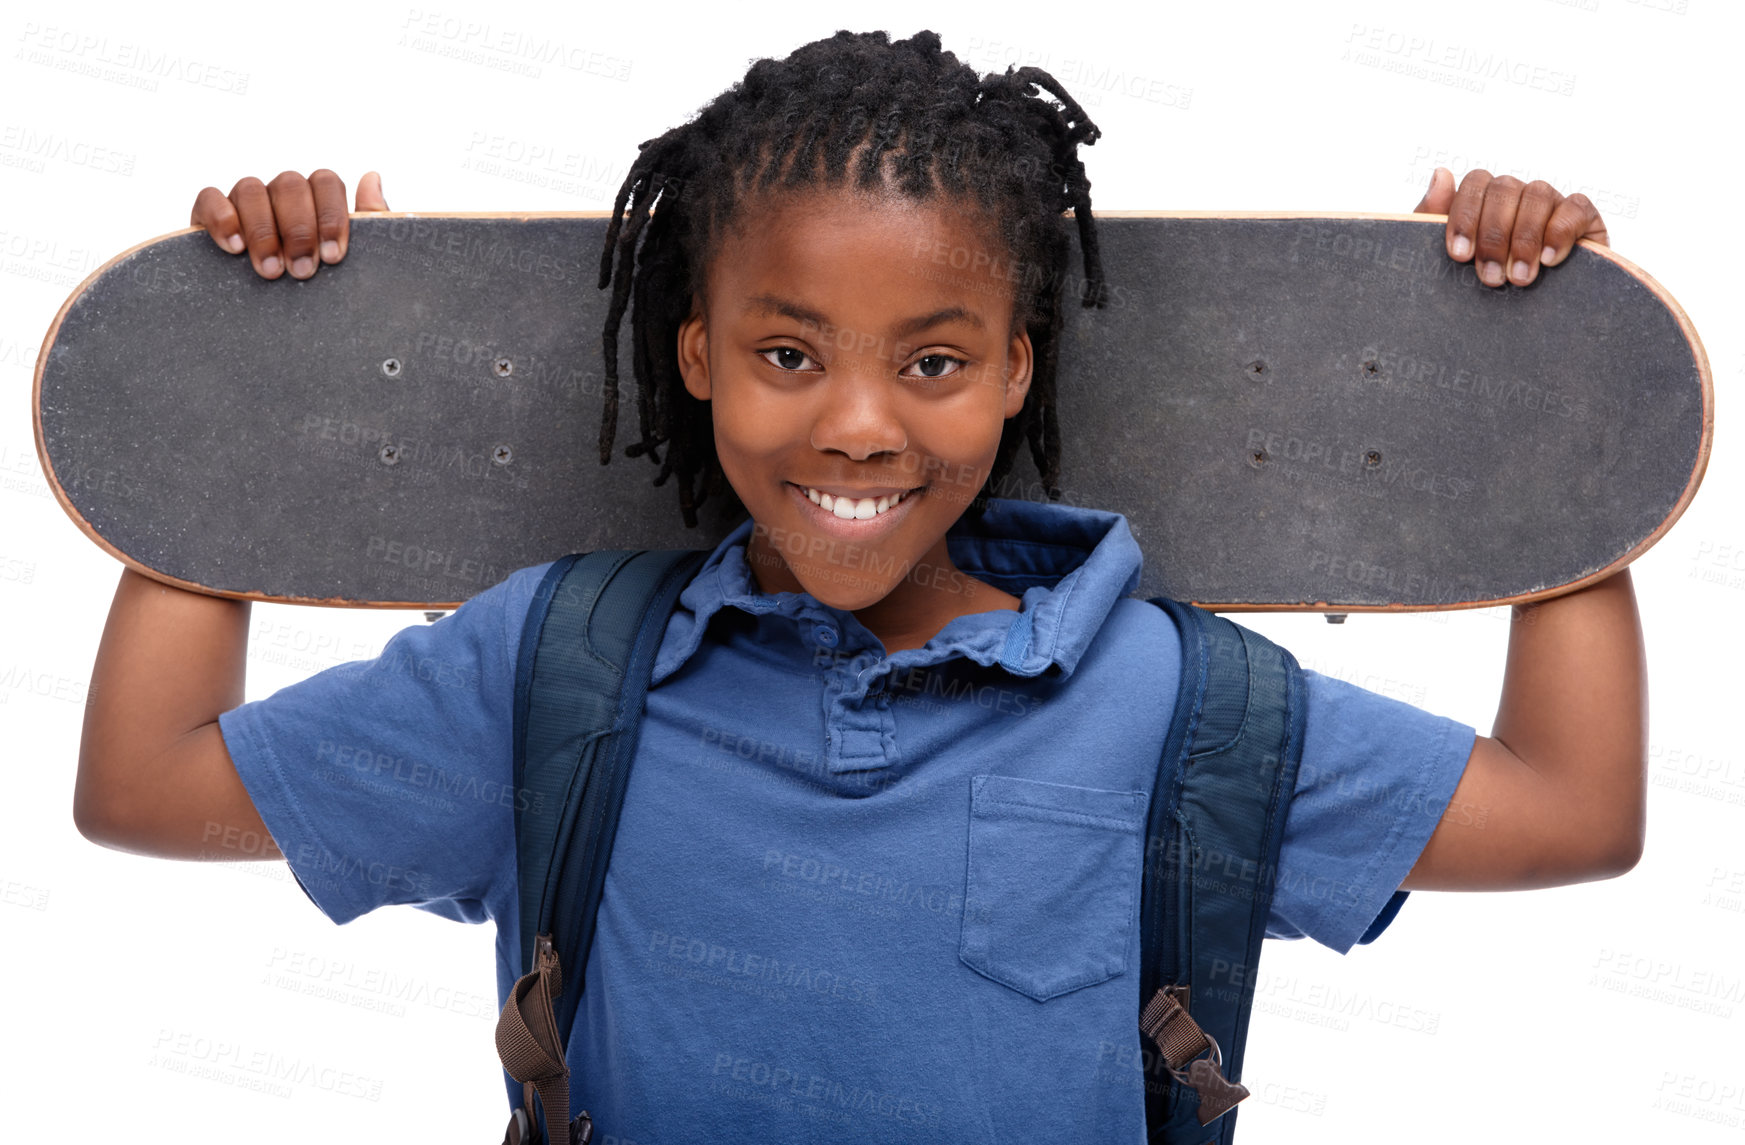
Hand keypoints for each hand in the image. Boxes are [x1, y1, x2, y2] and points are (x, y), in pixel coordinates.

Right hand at [189, 170, 388, 279]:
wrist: (277, 327)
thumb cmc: (321, 286)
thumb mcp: (354, 261)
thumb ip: (370, 221)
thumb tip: (372, 178)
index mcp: (316, 199)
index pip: (326, 182)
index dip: (331, 216)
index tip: (333, 257)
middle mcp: (280, 195)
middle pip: (289, 184)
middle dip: (298, 229)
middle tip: (303, 271)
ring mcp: (245, 202)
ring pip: (251, 189)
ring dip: (263, 231)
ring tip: (271, 271)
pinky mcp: (209, 215)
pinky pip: (210, 198)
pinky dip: (222, 219)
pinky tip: (235, 249)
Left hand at [1415, 167, 1607, 287]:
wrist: (1523, 324)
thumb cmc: (1478, 286)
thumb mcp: (1447, 258)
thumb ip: (1434, 217)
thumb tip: (1441, 174)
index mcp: (1485, 199)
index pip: (1476, 183)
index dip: (1466, 216)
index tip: (1460, 256)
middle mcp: (1518, 196)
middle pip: (1504, 188)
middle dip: (1493, 235)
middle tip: (1490, 277)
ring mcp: (1551, 204)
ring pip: (1538, 195)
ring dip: (1525, 238)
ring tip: (1518, 278)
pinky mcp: (1584, 219)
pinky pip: (1576, 208)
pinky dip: (1560, 232)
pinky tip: (1549, 260)